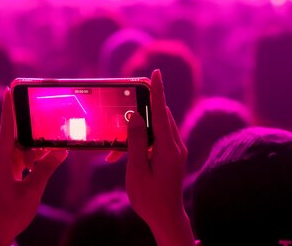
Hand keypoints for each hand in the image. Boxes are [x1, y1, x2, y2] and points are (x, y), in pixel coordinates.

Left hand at [0, 89, 67, 245]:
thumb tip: (60, 149)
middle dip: (31, 137)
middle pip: (14, 139)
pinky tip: (37, 166)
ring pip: (16, 150)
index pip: (6, 129)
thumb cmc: (10, 216)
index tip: (9, 89)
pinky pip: (14, 160)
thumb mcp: (32, 192)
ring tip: (46, 156)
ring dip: (31, 152)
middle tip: (46, 130)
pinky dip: (27, 161)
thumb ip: (46, 169)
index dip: (9, 109)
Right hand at [126, 69, 193, 245]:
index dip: (157, 90)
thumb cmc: (150, 198)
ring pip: (155, 129)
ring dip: (137, 132)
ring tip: (117, 151)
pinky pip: (157, 140)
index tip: (156, 72)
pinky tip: (125, 155)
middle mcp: (175, 146)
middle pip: (158, 117)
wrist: (166, 218)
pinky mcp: (172, 156)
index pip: (160, 111)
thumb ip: (136, 142)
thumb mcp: (137, 170)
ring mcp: (175, 151)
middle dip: (138, 113)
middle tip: (122, 110)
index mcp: (167, 148)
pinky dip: (141, 141)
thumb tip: (134, 117)